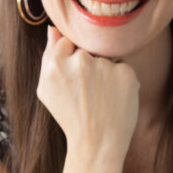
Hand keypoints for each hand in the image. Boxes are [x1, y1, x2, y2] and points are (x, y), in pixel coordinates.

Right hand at [37, 25, 138, 164]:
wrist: (96, 144)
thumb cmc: (70, 117)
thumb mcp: (47, 90)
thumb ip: (48, 56)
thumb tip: (53, 29)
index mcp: (55, 64)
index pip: (66, 42)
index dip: (71, 61)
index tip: (74, 81)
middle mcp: (80, 61)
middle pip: (87, 49)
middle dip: (88, 66)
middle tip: (87, 94)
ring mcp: (104, 66)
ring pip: (105, 58)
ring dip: (105, 73)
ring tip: (100, 99)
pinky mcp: (125, 73)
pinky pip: (122, 67)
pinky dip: (120, 81)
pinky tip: (114, 99)